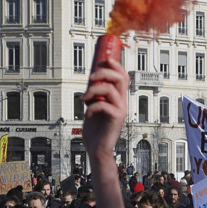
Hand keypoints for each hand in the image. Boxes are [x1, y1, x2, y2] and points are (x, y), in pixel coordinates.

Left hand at [80, 57, 128, 207]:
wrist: (96, 148)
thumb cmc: (95, 129)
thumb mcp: (93, 107)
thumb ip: (94, 96)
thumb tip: (88, 83)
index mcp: (119, 98)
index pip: (123, 76)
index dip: (116, 65)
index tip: (104, 60)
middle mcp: (123, 102)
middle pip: (120, 78)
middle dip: (104, 72)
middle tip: (90, 77)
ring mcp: (121, 110)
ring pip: (110, 89)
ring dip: (93, 90)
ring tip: (83, 98)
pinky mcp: (116, 119)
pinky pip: (103, 104)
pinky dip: (92, 106)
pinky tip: (87, 113)